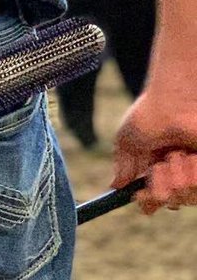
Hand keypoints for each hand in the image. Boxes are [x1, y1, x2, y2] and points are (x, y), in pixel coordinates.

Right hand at [113, 84, 196, 214]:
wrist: (176, 103)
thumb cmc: (150, 116)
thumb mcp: (126, 139)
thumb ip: (122, 165)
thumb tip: (115, 186)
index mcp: (154, 168)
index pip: (152, 198)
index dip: (146, 201)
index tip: (139, 196)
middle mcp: (176, 173)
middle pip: (169, 201)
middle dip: (160, 185)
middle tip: (159, 164)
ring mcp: (193, 173)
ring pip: (185, 196)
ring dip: (176, 174)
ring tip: (176, 152)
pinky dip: (192, 172)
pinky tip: (190, 155)